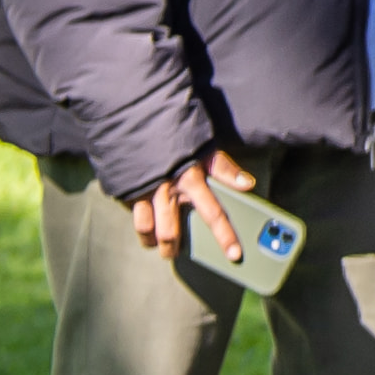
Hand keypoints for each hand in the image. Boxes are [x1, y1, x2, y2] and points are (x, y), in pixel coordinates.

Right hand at [129, 147, 254, 260]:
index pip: (214, 214)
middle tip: (177, 252)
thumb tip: (248, 185)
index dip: (225, 236)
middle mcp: (167, 189)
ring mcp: (144, 192)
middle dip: (174, 248)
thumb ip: (225, 169)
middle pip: (171, 233)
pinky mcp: (125, 192)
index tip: (234, 255)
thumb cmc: (177, 135)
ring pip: (147, 231)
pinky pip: (133, 218)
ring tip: (160, 245)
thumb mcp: (206, 147)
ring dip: (154, 242)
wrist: (138, 119)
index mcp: (192, 179)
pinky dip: (141, 227)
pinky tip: (147, 226)